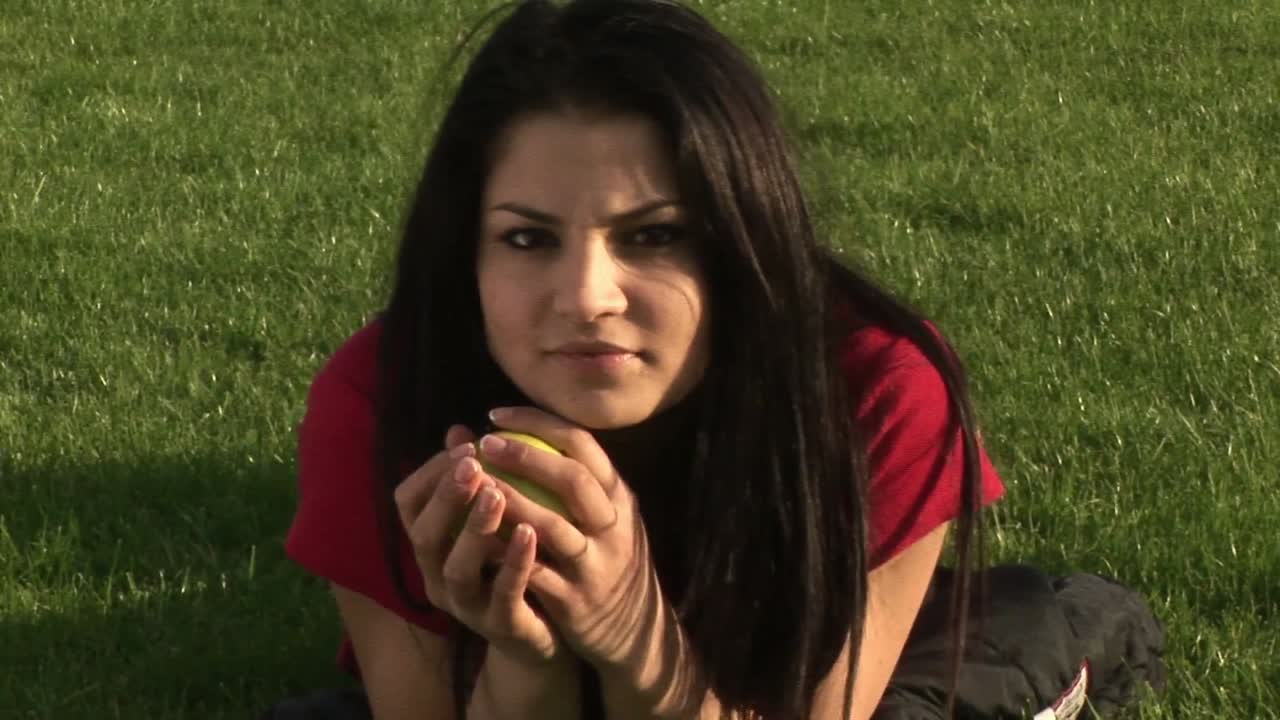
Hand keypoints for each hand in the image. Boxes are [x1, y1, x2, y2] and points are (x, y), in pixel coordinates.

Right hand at [393, 424, 567, 667]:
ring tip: (497, 494)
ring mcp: (467, 606)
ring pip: (456, 569)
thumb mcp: (491, 517)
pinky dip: (513, 563)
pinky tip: (530, 533)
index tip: (464, 443)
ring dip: (474, 528)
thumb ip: (475, 478)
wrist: (544, 630)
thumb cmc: (512, 562)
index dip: (430, 472)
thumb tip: (459, 426)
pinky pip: (503, 594)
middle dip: (447, 497)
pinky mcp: (500, 626)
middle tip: (474, 463)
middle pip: (425, 536)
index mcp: (432, 545)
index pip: (408, 503)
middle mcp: (438, 576)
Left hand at [477, 406, 674, 675]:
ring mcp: (597, 564)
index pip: (583, 445)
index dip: (538, 424)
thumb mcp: (603, 514)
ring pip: (553, 527)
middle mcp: (614, 526)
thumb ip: (567, 476)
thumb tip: (515, 429)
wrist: (633, 631)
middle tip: (484, 444)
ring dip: (512, 502)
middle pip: (573, 479)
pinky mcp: (577, 601)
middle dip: (526, 457)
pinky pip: (535, 573)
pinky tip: (476, 538)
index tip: (495, 416)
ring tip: (476, 485)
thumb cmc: (604, 557)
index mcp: (620, 497)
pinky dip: (506, 554)